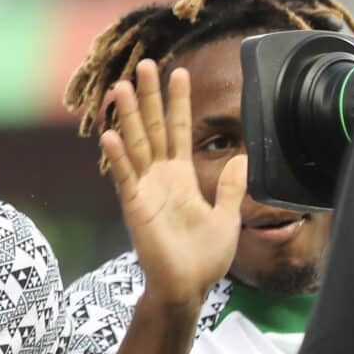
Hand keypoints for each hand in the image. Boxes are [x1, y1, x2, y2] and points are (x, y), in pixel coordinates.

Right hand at [100, 59, 244, 310]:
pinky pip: (125, 177)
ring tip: (121, 87)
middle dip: (149, 97)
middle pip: (153, 128)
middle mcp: (160, 177)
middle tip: (145, 65)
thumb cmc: (204, 258)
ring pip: (136, 144)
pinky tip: (111, 135)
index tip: (179, 73)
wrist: (188, 287)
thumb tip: (242, 158)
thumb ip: (230, 187)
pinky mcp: (135, 206)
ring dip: (128, 116)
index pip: (179, 130)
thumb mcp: (226, 217)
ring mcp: (145, 189)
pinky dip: (118, 157)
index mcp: (181, 177)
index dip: (179, 103)